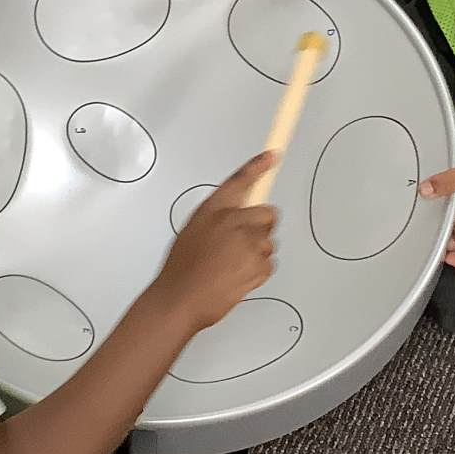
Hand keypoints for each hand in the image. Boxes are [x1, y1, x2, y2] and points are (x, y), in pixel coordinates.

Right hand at [151, 153, 279, 330]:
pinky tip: (236, 276)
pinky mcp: (259, 265)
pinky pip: (268, 265)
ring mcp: (249, 243)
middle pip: (268, 215)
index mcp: (214, 209)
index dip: (259, 166)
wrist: (181, 298)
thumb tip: (238, 219)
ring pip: (269, 243)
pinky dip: (257, 272)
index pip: (240, 180)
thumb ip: (219, 219)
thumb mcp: (194, 230)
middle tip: (241, 245)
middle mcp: (234, 221)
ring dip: (256, 253)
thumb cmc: (182, 268)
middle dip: (260, 229)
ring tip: (231, 266)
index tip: (273, 155)